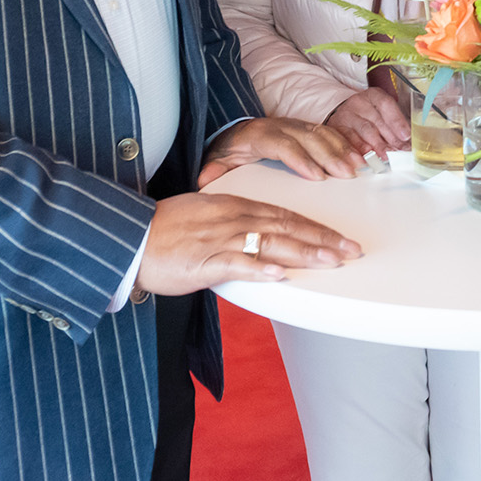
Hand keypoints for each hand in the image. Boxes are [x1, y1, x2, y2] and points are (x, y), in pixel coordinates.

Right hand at [135, 191, 361, 294]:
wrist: (129, 238)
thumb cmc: (167, 231)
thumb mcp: (209, 218)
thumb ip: (238, 225)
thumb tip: (265, 239)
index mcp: (236, 206)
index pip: (285, 215)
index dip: (316, 227)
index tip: (341, 239)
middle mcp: (233, 218)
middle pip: (286, 227)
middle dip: (322, 239)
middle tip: (351, 250)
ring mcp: (219, 238)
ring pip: (268, 243)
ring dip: (302, 252)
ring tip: (330, 260)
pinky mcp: (202, 260)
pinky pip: (234, 263)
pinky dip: (258, 268)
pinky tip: (278, 274)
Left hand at [195, 116, 362, 188]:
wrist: (233, 129)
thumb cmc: (229, 148)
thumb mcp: (217, 158)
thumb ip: (212, 169)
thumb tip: (202, 180)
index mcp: (259, 134)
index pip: (284, 145)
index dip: (302, 160)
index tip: (317, 176)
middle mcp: (281, 126)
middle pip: (309, 137)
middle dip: (330, 155)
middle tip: (346, 174)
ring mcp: (295, 124)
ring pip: (322, 133)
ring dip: (342, 149)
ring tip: (357, 167)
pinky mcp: (306, 128)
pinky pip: (328, 133)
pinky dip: (344, 144)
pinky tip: (357, 158)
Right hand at [325, 86, 408, 156]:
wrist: (345, 114)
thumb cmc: (369, 115)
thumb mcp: (382, 113)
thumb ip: (395, 125)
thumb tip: (409, 142)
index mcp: (373, 95)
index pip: (387, 104)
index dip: (398, 121)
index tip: (406, 135)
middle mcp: (358, 102)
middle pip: (377, 121)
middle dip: (391, 138)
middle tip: (401, 151)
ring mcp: (346, 114)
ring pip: (364, 131)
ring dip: (378, 146)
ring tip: (388, 156)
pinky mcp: (336, 128)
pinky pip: (350, 140)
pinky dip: (361, 151)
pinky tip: (369, 158)